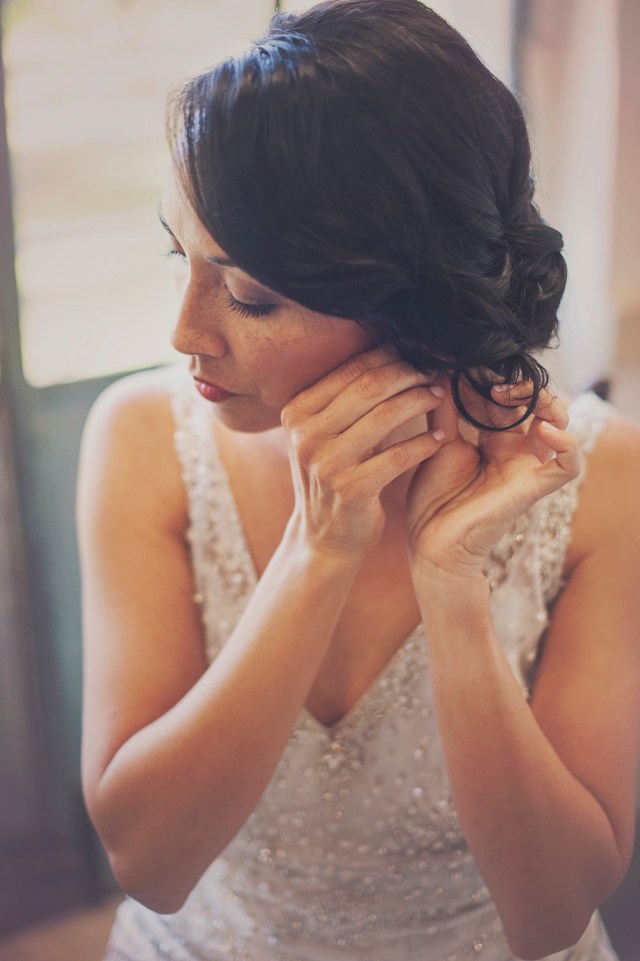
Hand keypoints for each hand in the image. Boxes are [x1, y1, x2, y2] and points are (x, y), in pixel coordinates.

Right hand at [281, 348, 445, 558]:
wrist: (324, 538)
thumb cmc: (335, 476)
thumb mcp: (327, 435)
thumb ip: (349, 399)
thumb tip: (392, 348)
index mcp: (297, 412)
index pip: (351, 369)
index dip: (390, 355)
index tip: (420, 352)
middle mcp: (305, 434)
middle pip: (369, 386)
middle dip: (409, 373)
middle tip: (437, 371)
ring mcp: (325, 463)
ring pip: (385, 415)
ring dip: (420, 401)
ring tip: (441, 395)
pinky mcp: (350, 489)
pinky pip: (398, 455)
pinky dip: (424, 443)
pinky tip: (441, 437)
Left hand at [405, 378, 580, 579]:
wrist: (431, 544)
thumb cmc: (434, 500)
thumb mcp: (437, 443)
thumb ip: (445, 408)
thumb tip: (441, 367)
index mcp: (494, 438)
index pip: (505, 395)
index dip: (491, 377)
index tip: (465, 366)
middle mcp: (515, 448)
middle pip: (533, 401)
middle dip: (514, 382)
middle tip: (486, 378)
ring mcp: (527, 467)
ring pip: (560, 422)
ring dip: (543, 400)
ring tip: (509, 395)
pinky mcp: (533, 488)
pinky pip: (569, 465)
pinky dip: (566, 443)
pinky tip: (541, 429)